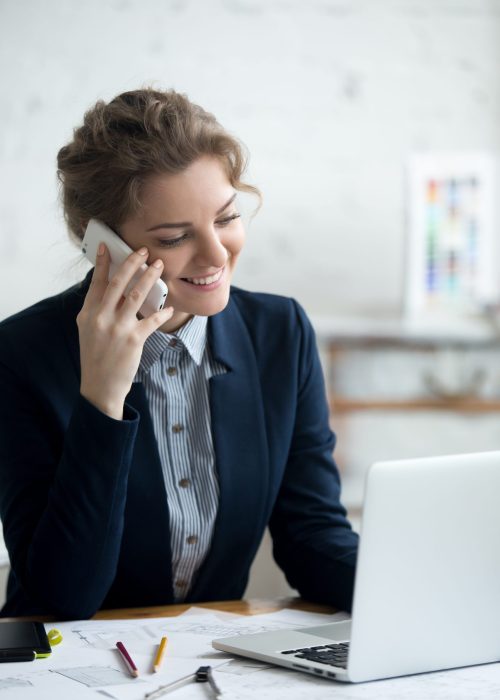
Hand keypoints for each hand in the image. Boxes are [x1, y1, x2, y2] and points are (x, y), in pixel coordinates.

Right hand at [77, 243, 173, 418]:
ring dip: (150, 278)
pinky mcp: (133, 340)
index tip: (106, 246)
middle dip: (132, 263)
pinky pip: (152, 320)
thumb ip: (99, 310)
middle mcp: (100, 318)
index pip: (96, 283)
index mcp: (88, 314)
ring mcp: (117, 329)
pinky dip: (162, 313)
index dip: (102, 263)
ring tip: (159, 267)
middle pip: (118, 283)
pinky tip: (169, 308)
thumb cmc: (97, 357)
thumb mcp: (90, 331)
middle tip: (143, 251)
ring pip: (136, 295)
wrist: (99, 387)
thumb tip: (117, 289)